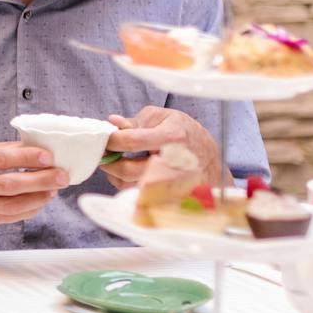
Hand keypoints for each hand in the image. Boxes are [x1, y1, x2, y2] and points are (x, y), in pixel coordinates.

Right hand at [0, 142, 66, 233]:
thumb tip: (28, 146)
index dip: (24, 158)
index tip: (48, 156)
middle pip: (6, 185)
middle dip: (39, 180)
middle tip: (61, 175)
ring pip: (9, 205)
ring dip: (37, 198)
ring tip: (54, 189)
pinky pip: (5, 218)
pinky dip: (26, 210)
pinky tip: (39, 202)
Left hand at [104, 107, 220, 185]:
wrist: (209, 157)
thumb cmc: (184, 133)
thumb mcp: (164, 117)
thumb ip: (136, 121)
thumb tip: (113, 122)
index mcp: (172, 137)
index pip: (132, 141)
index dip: (112, 140)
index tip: (104, 139)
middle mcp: (173, 162)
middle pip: (129, 169)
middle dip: (109, 162)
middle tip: (103, 153)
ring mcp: (172, 183)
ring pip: (131, 185)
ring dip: (115, 174)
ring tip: (114, 161)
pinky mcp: (168, 195)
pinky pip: (137, 194)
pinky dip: (124, 183)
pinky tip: (125, 171)